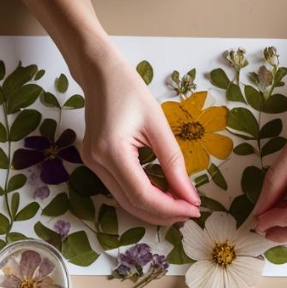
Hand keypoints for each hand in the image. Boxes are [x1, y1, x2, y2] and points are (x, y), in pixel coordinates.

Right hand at [77, 46, 201, 224]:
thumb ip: (173, 163)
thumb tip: (189, 195)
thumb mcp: (158, 124)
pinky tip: (162, 194)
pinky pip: (120, 189)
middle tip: (190, 212)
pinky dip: (142, 196)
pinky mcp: (94, 163)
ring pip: (124, 201)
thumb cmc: (129, 91)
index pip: (142, 195)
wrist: (100, 73)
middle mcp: (97, 163)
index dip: (169, 208)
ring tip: (180, 205)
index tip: (194, 209)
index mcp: (111, 151)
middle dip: (163, 213)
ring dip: (153, 208)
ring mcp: (92, 165)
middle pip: (132, 204)